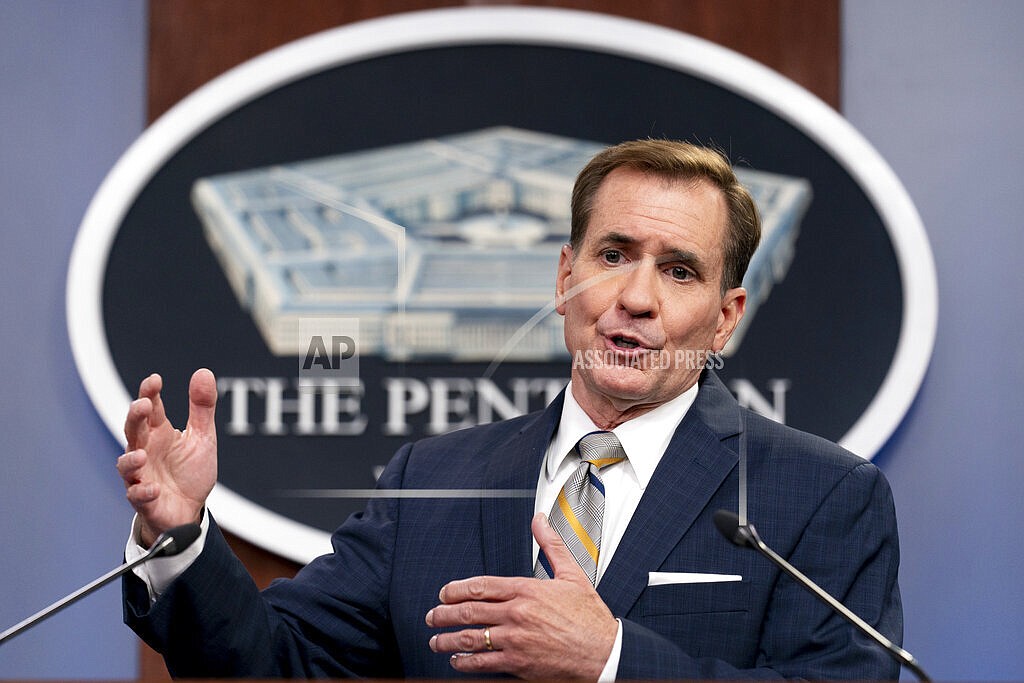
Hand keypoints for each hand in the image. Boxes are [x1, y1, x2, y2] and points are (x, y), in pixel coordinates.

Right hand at [116, 369, 217, 546]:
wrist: (191, 509)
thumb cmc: (190, 471)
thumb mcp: (202, 436)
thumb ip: (202, 407)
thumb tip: (203, 372)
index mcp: (158, 433)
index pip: (150, 409)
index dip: (150, 393)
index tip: (155, 380)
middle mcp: (145, 451)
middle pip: (133, 430)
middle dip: (135, 418)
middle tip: (143, 405)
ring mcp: (141, 476)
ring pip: (126, 465)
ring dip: (130, 459)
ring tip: (141, 455)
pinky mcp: (145, 500)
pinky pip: (138, 496)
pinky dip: (143, 492)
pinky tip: (154, 488)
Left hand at [426, 513, 617, 679]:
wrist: (605, 654)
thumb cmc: (590, 619)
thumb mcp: (572, 575)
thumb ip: (551, 546)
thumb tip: (540, 521)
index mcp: (527, 590)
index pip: (482, 586)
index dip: (457, 590)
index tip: (445, 593)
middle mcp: (517, 614)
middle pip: (469, 612)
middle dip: (444, 614)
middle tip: (432, 616)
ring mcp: (516, 640)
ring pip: (471, 638)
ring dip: (447, 639)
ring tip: (436, 640)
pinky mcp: (518, 663)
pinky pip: (483, 663)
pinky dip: (465, 662)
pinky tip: (457, 660)